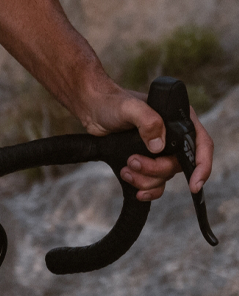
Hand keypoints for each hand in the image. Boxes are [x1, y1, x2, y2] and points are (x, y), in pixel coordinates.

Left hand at [77, 82, 213, 200]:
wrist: (93, 110)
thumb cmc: (112, 103)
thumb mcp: (130, 107)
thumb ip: (147, 121)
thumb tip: (159, 146)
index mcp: (178, 119)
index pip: (201, 144)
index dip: (202, 165)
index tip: (194, 184)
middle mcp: (173, 137)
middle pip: (177, 165)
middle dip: (155, 170)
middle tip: (133, 162)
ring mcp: (160, 151)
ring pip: (164, 176)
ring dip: (146, 180)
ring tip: (126, 169)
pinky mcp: (146, 161)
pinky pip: (155, 183)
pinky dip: (147, 190)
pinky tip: (137, 192)